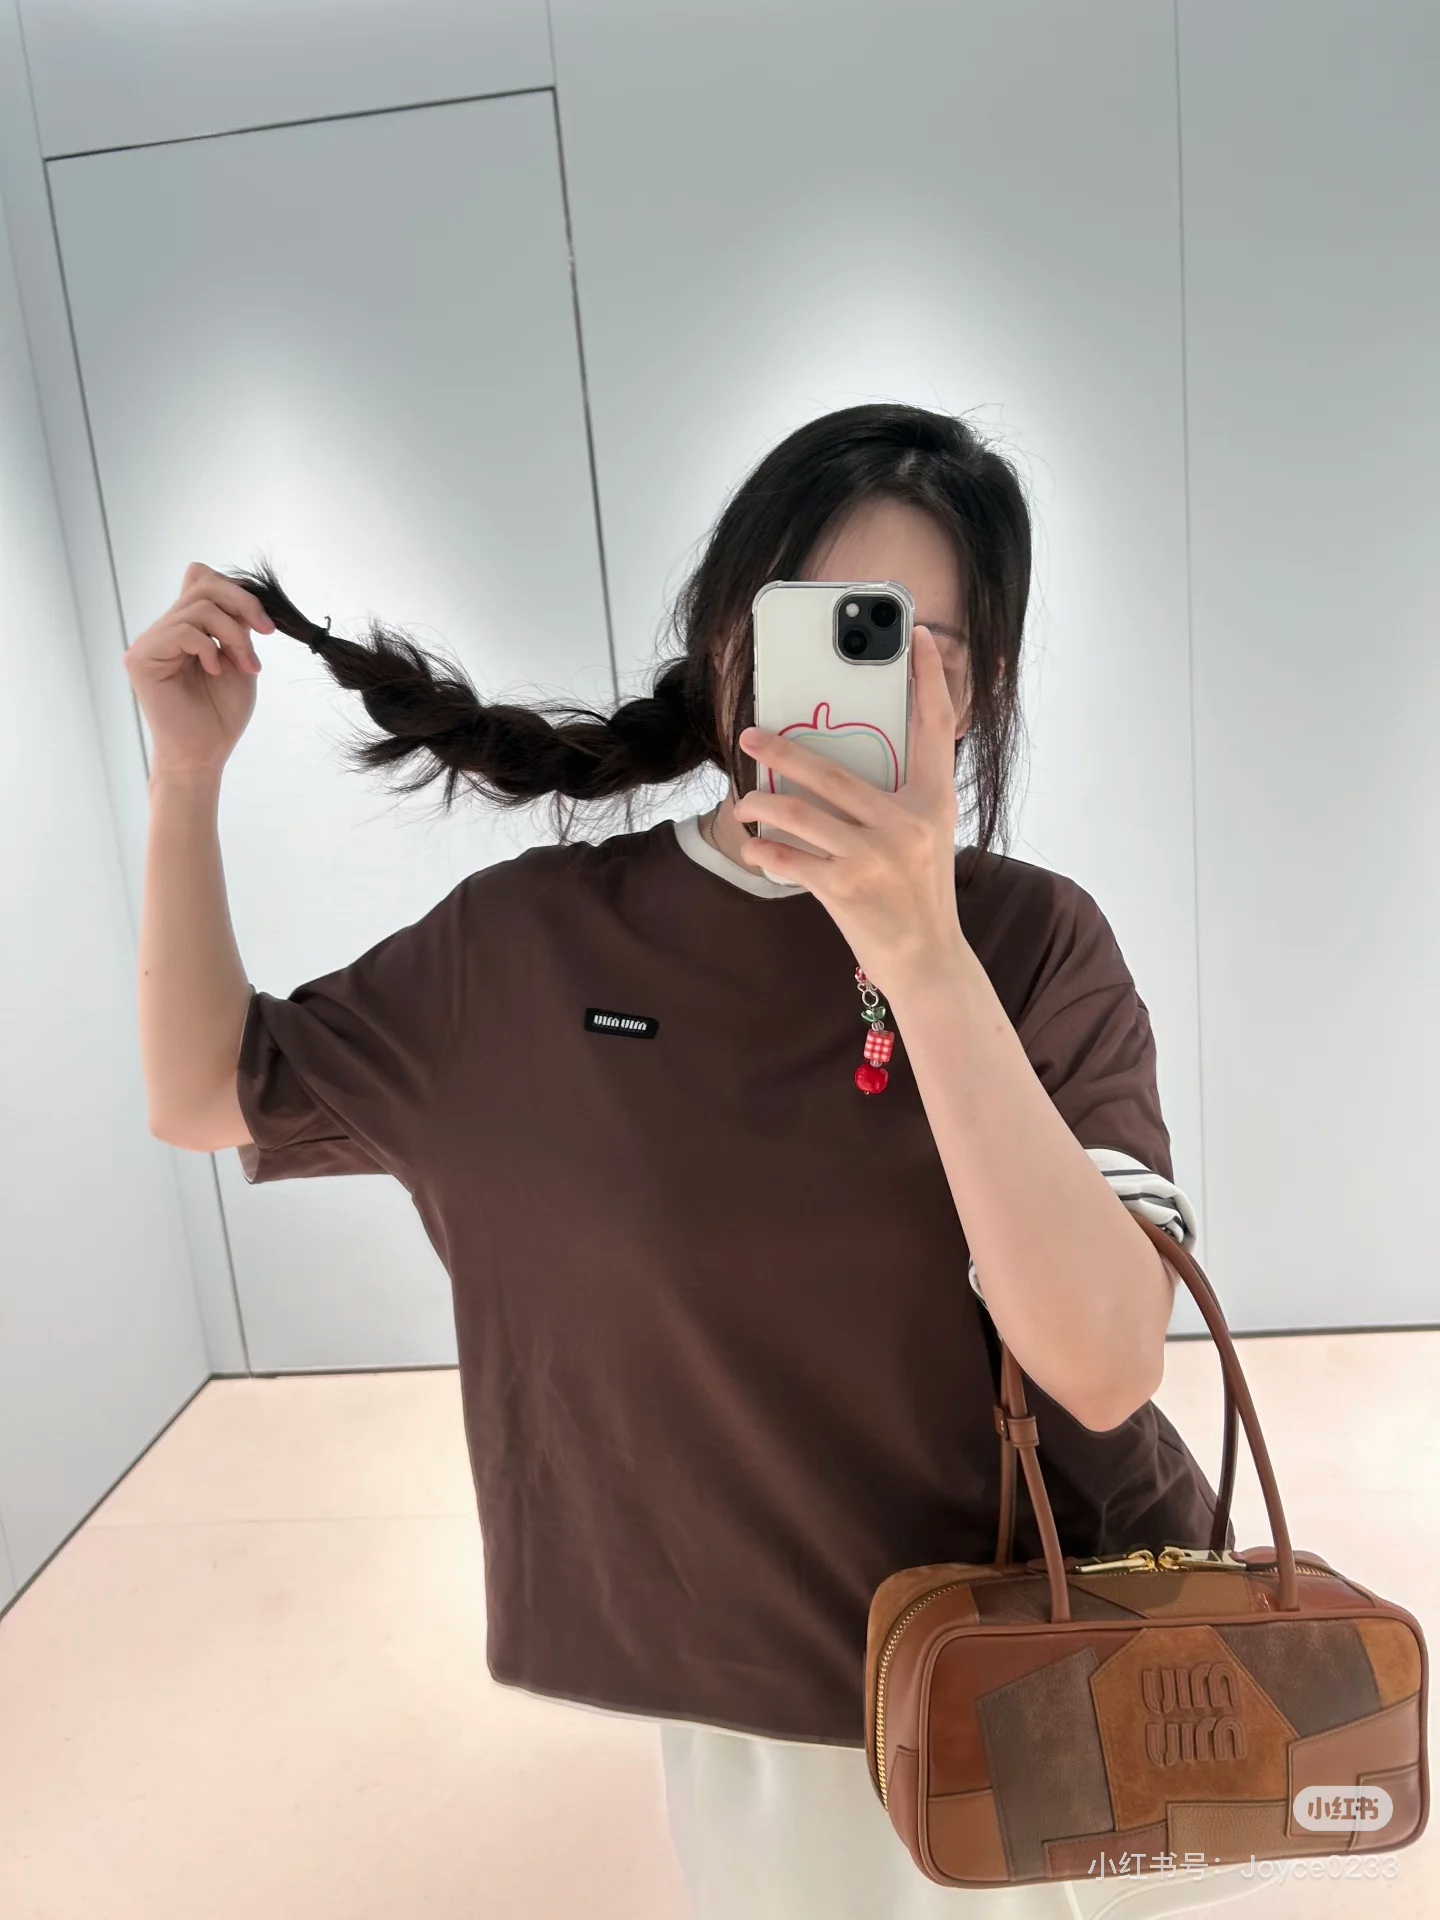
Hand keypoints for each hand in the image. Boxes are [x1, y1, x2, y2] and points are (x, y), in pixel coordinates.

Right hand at [123, 561, 271, 777]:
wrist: (205, 754)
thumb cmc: (221, 715)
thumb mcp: (239, 659)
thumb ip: (236, 625)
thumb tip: (240, 589)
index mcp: (184, 628)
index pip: (202, 580)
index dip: (236, 590)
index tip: (265, 623)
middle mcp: (162, 630)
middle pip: (202, 584)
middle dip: (242, 604)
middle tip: (267, 632)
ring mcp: (148, 643)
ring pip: (197, 607)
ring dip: (232, 634)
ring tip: (246, 665)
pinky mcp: (141, 659)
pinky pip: (181, 631)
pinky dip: (208, 648)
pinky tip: (215, 672)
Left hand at [733, 624, 968, 993]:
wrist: (927, 959)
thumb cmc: (920, 894)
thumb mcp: (925, 836)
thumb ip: (895, 799)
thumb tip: (836, 765)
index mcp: (934, 801)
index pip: (934, 727)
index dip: (927, 679)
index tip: (912, 636)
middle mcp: (907, 823)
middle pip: (832, 770)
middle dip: (781, 751)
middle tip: (749, 737)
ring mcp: (875, 855)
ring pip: (799, 813)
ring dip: (761, 806)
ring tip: (745, 805)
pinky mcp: (846, 888)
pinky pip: (789, 858)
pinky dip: (765, 851)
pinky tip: (756, 847)